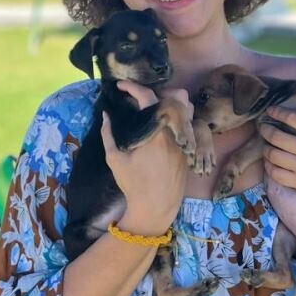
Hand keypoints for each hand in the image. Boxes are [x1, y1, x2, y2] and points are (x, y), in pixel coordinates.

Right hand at [101, 81, 188, 235]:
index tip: (121, 87)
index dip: (133, 87)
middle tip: (141, 99)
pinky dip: (176, 119)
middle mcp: (174, 132)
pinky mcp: (189, 148)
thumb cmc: (133, 184)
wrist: (155, 208)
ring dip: (172, 104)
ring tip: (154, 109)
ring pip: (187, 109)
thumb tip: (105, 115)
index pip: (147, 97)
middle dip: (158, 92)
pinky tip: (162, 125)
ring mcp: (185, 140)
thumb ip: (108, 134)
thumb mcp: (114, 158)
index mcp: (155, 131)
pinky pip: (188, 124)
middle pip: (176, 97)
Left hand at [260, 105, 295, 222]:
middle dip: (266, 129)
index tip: (271, 110)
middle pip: (279, 137)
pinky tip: (271, 161)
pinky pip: (276, 174)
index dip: (280, 112)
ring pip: (274, 155)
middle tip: (262, 125)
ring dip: (266, 147)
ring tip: (266, 143)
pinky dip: (269, 166)